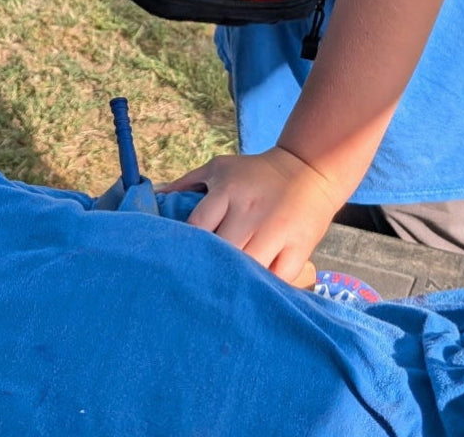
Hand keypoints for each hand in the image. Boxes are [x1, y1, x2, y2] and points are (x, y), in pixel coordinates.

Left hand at [159, 148, 343, 285]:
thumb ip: (187, 182)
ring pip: (249, 268)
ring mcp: (277, 230)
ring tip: (220, 293)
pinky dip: (265, 287)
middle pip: (223, 251)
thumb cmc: (255, 173)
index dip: (186, 247)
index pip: (198, 227)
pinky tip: (252, 292)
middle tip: (195, 285)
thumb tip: (155, 197)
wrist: (309, 170)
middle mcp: (250, 210)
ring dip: (235, 281)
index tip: (175, 262)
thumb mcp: (219, 168)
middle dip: (209, 268)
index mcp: (228, 190)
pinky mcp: (300, 247)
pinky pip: (278, 277)